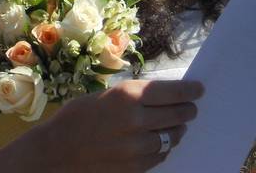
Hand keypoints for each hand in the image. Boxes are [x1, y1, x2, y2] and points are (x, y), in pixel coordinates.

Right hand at [33, 79, 202, 172]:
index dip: (191, 91)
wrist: (56, 151)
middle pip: (178, 114)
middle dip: (187, 110)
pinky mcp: (136, 167)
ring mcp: (137, 146)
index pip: (174, 92)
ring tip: (176, 126)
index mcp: (128, 95)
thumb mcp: (106, 95)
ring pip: (172, 137)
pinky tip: (158, 142)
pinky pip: (160, 156)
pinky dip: (163, 148)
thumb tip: (163, 96)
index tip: (199, 90)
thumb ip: (135, 96)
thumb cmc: (77, 117)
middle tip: (191, 109)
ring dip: (177, 130)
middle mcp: (137, 120)